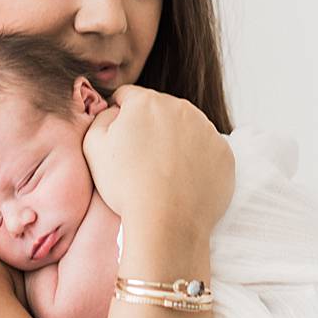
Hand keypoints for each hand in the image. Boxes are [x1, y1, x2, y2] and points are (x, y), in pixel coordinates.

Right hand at [80, 85, 233, 233]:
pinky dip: (195, 160)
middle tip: (139, 159)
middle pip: (159, 110)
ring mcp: (207, 130)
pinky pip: (205, 149)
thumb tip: (115, 111)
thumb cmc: (126, 184)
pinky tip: (181, 180)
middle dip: (149, 127)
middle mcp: (181, 108)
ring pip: (185, 128)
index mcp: (147, 102)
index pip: (128, 96)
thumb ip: (101, 118)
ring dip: (174, 142)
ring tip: (161, 172)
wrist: (167, 221)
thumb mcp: (93, 146)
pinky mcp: (224, 153)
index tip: (118, 138)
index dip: (119, 115)